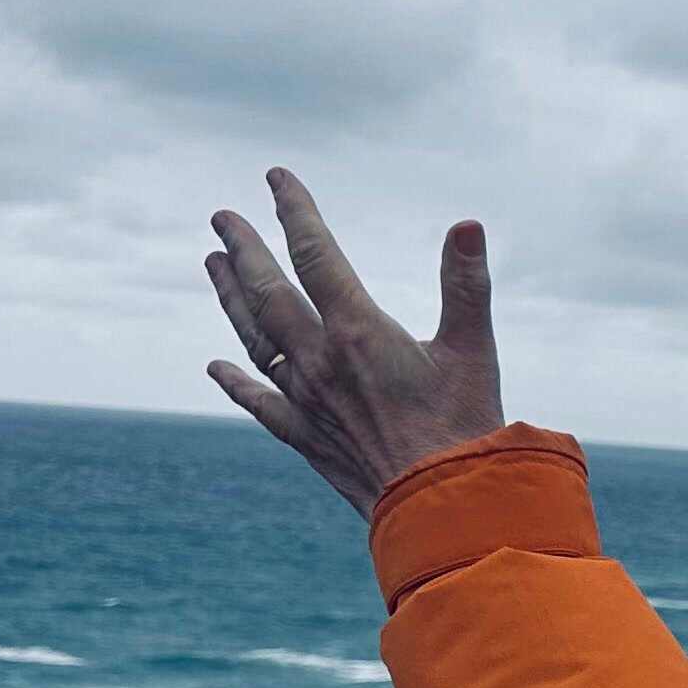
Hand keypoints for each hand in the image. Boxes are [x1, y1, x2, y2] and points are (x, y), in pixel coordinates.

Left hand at [204, 169, 504, 518]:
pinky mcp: (308, 437)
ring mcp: (307, 400)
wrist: (445, 507)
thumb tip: (468, 224)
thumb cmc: (465, 429)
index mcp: (356, 330)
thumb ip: (466, 284)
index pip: (314, 253)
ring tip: (213, 265)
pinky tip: (217, 367)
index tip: (276, 179)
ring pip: (254, 337)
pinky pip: (261, 403)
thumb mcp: (474, 350)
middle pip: (266, 290)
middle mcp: (319, 360)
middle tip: (222, 219)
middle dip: (244, 249)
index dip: (294, 211)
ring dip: (230, 298)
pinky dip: (238, 383)